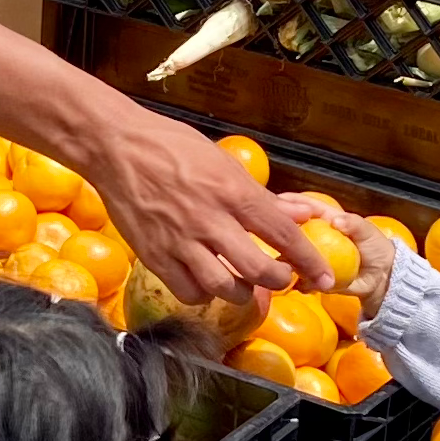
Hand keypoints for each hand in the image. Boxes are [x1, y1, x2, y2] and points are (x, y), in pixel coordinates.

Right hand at [100, 115, 331, 301]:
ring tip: (245, 286)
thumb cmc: (171, 146)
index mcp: (232, 192)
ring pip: (223, 288)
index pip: (282, 234)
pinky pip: (188, 291)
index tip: (324, 278)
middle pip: (257, 270)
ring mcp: (181, 241)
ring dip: (243, 293)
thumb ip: (262, 195)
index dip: (308, 260)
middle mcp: (210, 220)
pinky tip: (207, 283)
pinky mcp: (155, 255)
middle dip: (279, 281)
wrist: (116, 147)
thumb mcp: (223, 162)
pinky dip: (204, 294)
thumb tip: (301, 213)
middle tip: (282, 279)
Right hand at [282, 193, 399, 318]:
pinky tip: (295, 280)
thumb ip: (354, 224)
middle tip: (271, 233)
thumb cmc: (376, 248)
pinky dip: (296, 280)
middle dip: (280, 230)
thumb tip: (335, 221)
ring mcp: (312, 259)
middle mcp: (314, 238)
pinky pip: (300, 278)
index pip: (306, 207)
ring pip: (291, 255)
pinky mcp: (313, 278)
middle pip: (291, 231)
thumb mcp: (368, 231)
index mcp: (326, 220)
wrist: (381, 279)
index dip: (291, 202)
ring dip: (284, 258)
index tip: (277, 201)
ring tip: (281, 261)